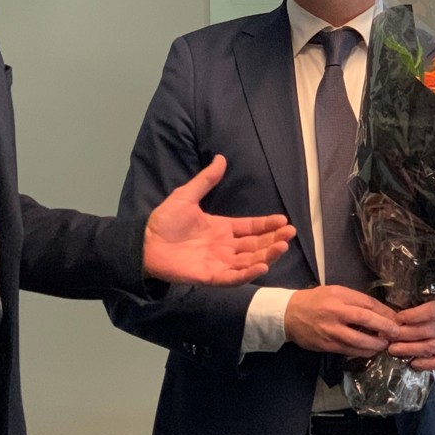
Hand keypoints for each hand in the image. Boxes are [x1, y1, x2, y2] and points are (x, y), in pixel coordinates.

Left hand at [143, 155, 295, 285]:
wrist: (145, 243)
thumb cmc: (164, 221)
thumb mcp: (187, 195)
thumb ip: (206, 180)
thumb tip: (220, 157)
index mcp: (221, 228)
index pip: (250, 228)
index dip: (267, 224)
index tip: (284, 220)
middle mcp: (224, 247)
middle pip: (255, 245)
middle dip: (273, 240)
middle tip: (290, 233)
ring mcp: (219, 262)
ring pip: (249, 261)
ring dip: (267, 255)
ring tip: (282, 246)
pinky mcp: (210, 276)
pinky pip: (233, 277)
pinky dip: (248, 273)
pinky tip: (262, 265)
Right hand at [283, 285, 398, 357]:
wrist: (288, 314)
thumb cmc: (315, 300)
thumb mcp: (334, 292)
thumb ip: (355, 300)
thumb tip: (381, 312)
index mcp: (339, 296)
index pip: (368, 303)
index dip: (385, 312)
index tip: (397, 319)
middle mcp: (335, 312)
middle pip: (367, 320)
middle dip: (386, 328)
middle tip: (397, 333)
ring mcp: (330, 330)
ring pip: (360, 340)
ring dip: (376, 344)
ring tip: (385, 345)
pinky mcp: (327, 345)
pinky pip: (350, 351)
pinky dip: (363, 352)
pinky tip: (370, 350)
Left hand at [388, 297, 434, 370]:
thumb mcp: (432, 298)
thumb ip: (417, 304)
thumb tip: (394, 313)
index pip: (428, 313)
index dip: (411, 316)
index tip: (396, 319)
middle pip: (423, 332)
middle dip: (402, 335)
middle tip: (386, 336)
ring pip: (427, 348)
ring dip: (408, 350)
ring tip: (392, 349)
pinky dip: (425, 364)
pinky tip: (412, 363)